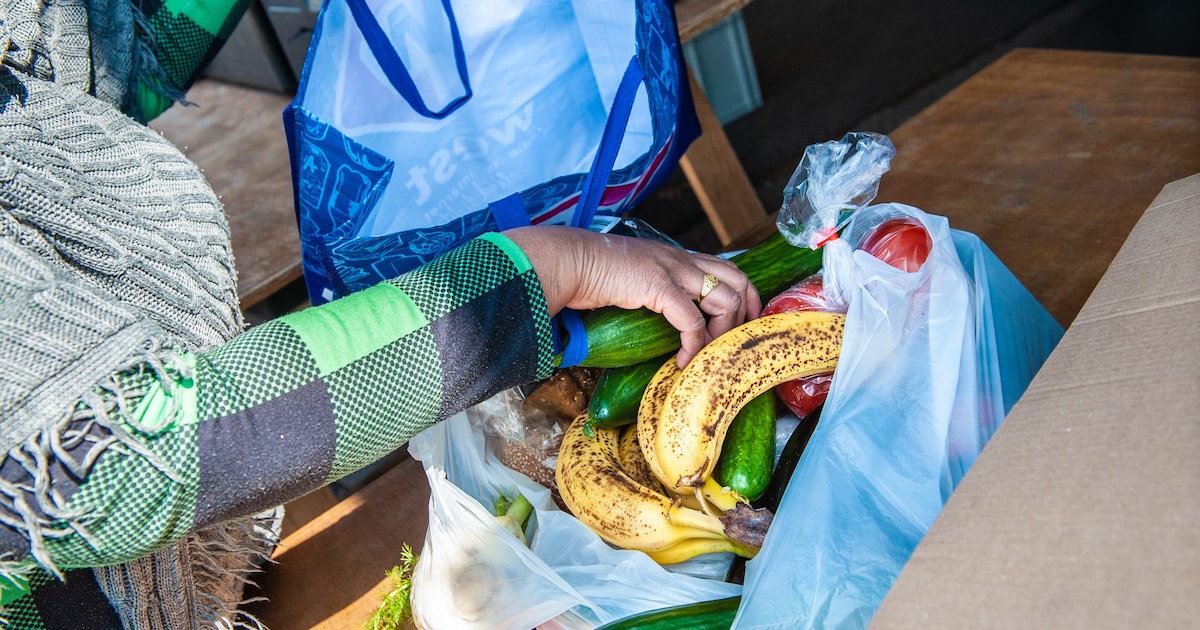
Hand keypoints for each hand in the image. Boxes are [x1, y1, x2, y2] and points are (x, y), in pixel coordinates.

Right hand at [505, 225, 761, 365]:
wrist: (568, 260)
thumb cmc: (589, 273)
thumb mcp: (631, 279)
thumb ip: (649, 292)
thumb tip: (652, 319)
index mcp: (677, 257)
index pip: (728, 269)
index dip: (744, 297)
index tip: (741, 324)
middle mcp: (681, 260)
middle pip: (738, 281)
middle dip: (746, 315)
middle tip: (735, 344)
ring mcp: (673, 270)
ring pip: (724, 300)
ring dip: (721, 333)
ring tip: (706, 355)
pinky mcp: (659, 286)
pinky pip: (692, 321)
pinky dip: (694, 344)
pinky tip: (683, 360)